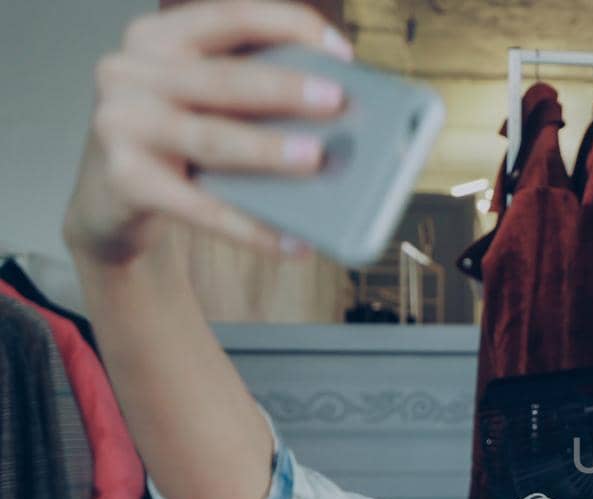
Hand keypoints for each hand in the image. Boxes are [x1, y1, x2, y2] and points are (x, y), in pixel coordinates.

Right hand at [63, 1, 351, 264]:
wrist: (108, 197)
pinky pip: (200, 208)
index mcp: (159, 38)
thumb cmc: (173, 138)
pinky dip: (251, 228)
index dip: (288, 26)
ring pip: (211, 138)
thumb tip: (337, 117)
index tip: (341, 52)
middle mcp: (130, 72)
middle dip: (285, 89)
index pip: (230, 17)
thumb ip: (251, 93)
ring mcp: (122, 125)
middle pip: (223, 79)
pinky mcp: (127, 180)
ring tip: (317, 160)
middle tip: (337, 101)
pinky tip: (292, 240)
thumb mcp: (201, 99)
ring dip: (269, 150)